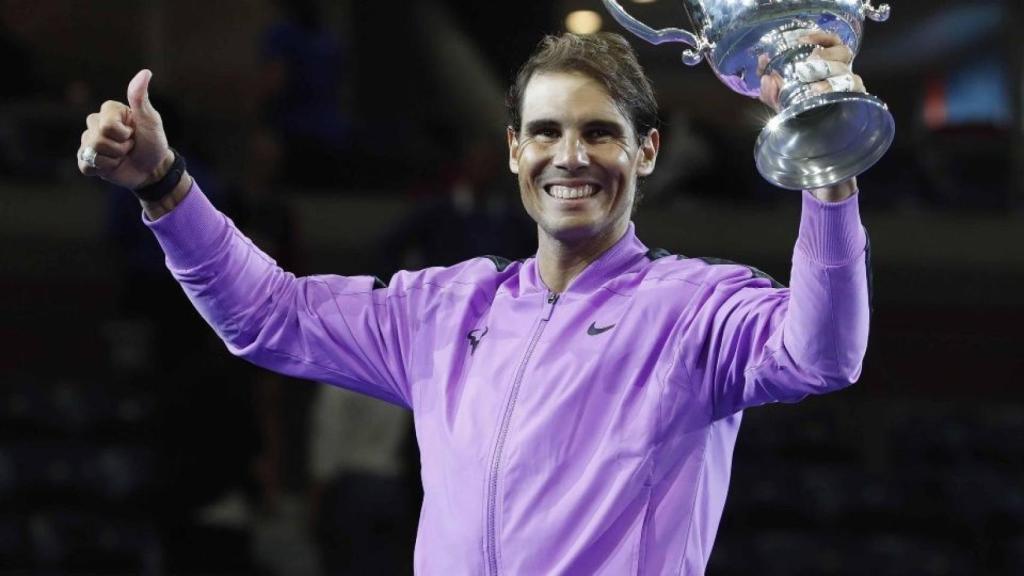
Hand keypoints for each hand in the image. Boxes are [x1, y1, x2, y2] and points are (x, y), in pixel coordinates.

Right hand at [77, 69, 172, 189]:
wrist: (154, 169)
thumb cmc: (153, 142)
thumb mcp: (151, 121)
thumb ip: (141, 98)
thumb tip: (145, 72)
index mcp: (109, 111)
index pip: (107, 125)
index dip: (123, 134)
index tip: (133, 133)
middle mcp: (95, 123)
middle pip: (97, 139)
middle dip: (120, 148)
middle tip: (130, 147)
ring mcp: (89, 142)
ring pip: (92, 153)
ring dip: (113, 159)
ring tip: (122, 156)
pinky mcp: (87, 160)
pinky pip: (85, 165)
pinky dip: (103, 169)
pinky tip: (112, 165)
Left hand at [758, 31, 862, 200]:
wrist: (819, 173)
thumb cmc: (802, 140)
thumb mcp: (782, 113)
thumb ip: (772, 95)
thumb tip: (767, 78)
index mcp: (824, 76)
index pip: (829, 45)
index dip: (817, 38)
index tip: (800, 39)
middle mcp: (840, 82)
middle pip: (842, 53)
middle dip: (820, 56)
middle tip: (803, 67)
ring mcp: (850, 97)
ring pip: (848, 71)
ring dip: (827, 73)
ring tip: (809, 86)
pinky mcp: (859, 112)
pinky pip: (855, 91)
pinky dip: (835, 89)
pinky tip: (817, 95)